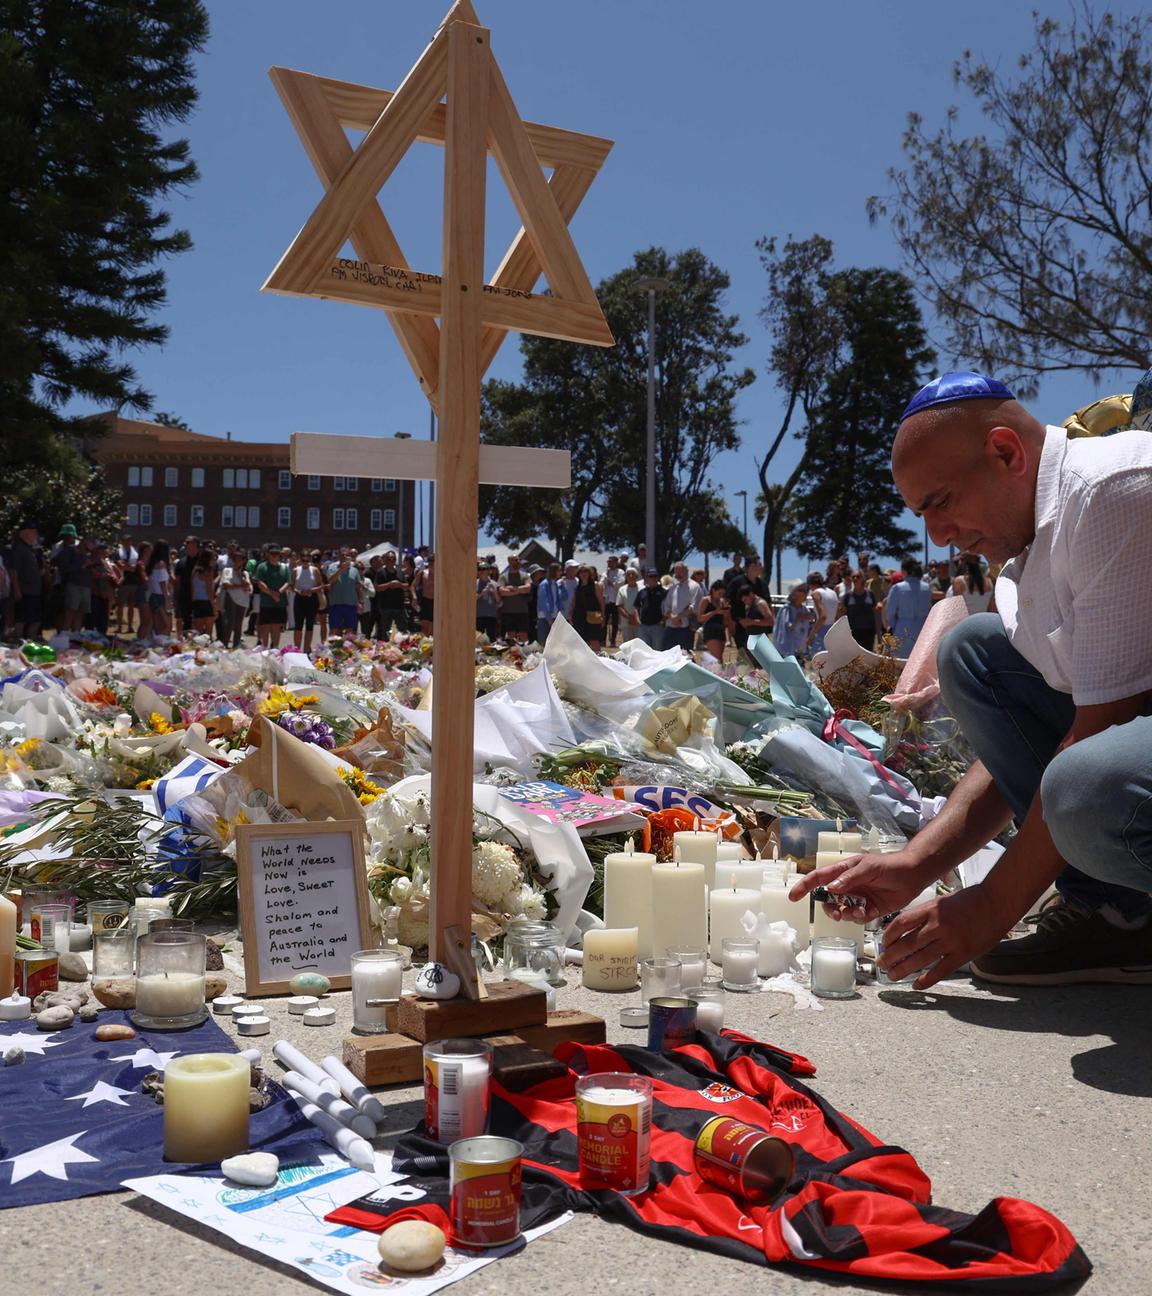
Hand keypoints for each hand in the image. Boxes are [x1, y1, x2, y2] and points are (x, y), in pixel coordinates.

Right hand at [789, 849, 932, 924]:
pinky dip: (859, 917)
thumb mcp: (868, 867)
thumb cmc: (889, 865)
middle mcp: (848, 885)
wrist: (913, 875)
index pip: (819, 878)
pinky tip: (868, 912)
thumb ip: (849, 878)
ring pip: (842, 910)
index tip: (793, 897)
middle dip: (829, 908)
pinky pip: (857, 917)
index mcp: (843, 871)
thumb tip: (831, 888)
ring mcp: (858, 897)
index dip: (804, 886)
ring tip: (859, 911)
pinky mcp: (869, 909)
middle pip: (829, 900)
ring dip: (846, 913)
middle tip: (837, 914)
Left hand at [878, 886, 1014, 989]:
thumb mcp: (940, 901)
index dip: (888, 936)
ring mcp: (950, 941)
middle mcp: (937, 925)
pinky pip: (940, 970)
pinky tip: (917, 984)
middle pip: (906, 944)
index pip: (900, 924)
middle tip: (882, 964)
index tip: (883, 944)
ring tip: (892, 975)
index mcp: (929, 909)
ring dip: (903, 969)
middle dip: (890, 957)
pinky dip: (926, 979)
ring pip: (920, 960)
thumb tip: (905, 930)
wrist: (996, 903)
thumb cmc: (969, 901)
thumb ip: (924, 915)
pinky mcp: (963, 954)